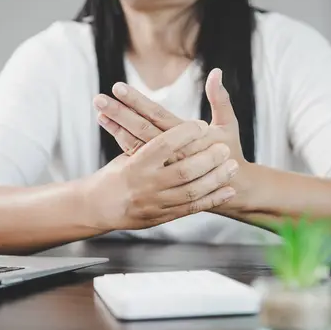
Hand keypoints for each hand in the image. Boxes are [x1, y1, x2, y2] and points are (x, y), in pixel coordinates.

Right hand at [86, 120, 238, 230]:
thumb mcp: (126, 152)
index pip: (163, 145)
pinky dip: (213, 199)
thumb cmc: (115, 174)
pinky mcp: (162, 216)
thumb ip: (146, 139)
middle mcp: (146, 184)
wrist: (98, 207)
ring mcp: (155, 203)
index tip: (201, 125)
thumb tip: (159, 112)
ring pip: (192, 191)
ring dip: (215, 178)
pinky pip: (192, 208)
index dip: (184, 134)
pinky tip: (228, 190)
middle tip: (224, 148)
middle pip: (183, 170)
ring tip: (232, 166)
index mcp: (136, 163)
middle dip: (207, 159)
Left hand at [94, 68, 245, 166]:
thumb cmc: (229, 152)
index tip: (118, 88)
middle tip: (99, 98)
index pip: (157, 115)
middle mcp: (171, 151)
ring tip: (99, 110)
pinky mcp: (159, 168)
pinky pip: (136, 154)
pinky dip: (121, 138)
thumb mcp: (228, 125)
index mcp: (187, 137)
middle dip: (119, 113)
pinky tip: (108, 124)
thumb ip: (220, 99)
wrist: (227, 189)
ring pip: (135, 142)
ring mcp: (163, 162)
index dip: (137, 102)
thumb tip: (216, 72)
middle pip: (140, 129)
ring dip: (116, 125)